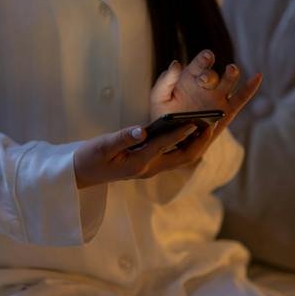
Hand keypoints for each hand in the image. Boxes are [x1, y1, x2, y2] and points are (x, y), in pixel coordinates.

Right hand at [74, 123, 209, 188]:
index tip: (196, 121)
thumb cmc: (90, 158)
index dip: (181, 132)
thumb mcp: (102, 146)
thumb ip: (123, 138)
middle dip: (200, 142)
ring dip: (197, 143)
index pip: (164, 145)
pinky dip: (187, 144)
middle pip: (183, 158)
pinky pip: (175, 156)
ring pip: (182, 158)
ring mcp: (151, 168)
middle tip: (212, 124)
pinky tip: (193, 130)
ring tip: (209, 125)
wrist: (82, 174)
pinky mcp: (150, 165)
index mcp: (138, 162)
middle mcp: (149, 168)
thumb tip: (142, 129)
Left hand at [150, 49, 261, 145]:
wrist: (170, 138)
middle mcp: (206, 84)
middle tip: (204, 79)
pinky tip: (258, 76)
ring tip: (231, 70)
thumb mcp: (158, 97)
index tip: (206, 57)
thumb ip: (165, 80)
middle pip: (213, 74)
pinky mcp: (226, 111)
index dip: (204, 59)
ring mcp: (218, 97)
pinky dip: (250, 88)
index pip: (199, 63)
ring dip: (231, 75)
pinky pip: (241, 98)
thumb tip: (176, 63)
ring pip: (228, 82)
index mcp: (190, 76)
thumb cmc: (163, 115)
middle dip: (210, 75)